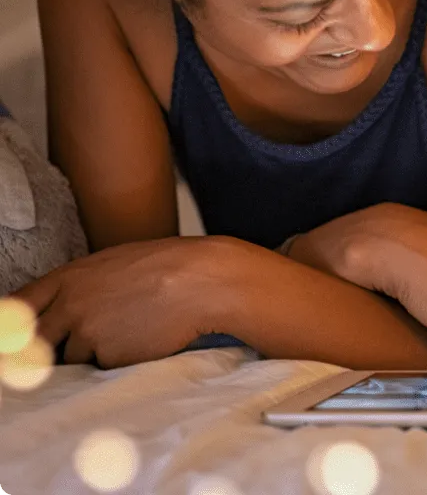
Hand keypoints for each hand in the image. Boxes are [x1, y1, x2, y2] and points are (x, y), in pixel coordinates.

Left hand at [13, 237, 228, 367]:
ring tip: (129, 328)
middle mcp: (71, 304)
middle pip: (36, 341)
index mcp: (71, 276)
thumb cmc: (167, 267)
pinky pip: (102, 367)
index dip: (15, 327)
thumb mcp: (114, 264)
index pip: (20, 307)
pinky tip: (141, 338)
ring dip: (92, 352)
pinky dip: (116, 360)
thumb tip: (60, 310)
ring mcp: (87, 332)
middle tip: (69, 345)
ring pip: (74, 357)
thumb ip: (81, 287)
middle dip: (45, 349)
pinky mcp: (108, 356)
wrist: (204, 280)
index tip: (16, 339)